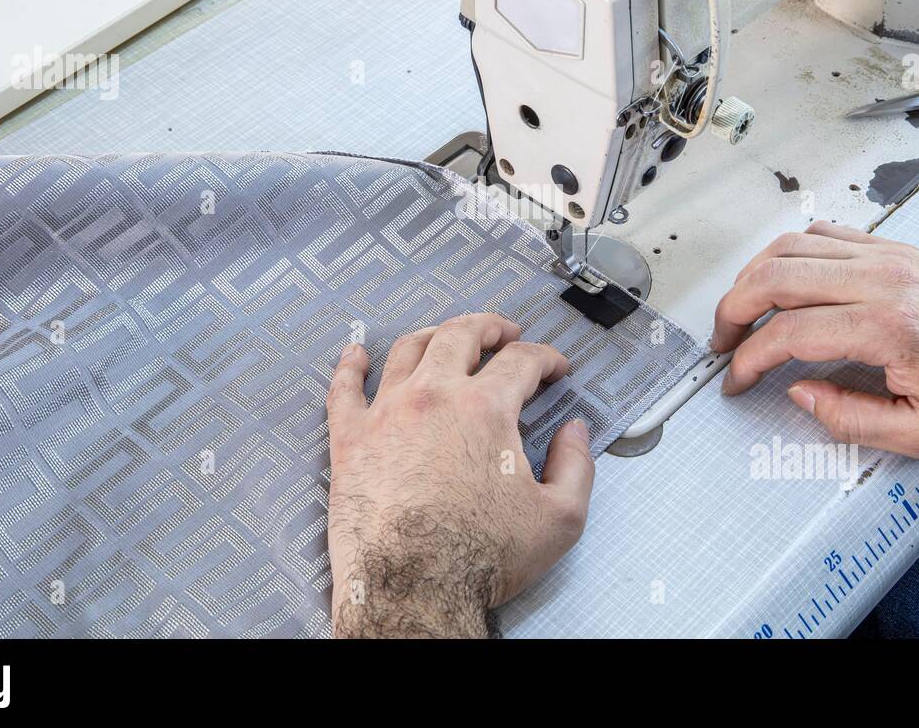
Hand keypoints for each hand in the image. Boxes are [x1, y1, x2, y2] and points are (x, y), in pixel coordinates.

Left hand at [325, 313, 594, 637]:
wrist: (413, 591)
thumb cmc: (478, 560)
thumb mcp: (559, 518)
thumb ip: (575, 466)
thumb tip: (574, 434)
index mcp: (485, 409)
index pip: (522, 362)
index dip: (546, 358)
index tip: (553, 367)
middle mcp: (433, 397)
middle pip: (461, 335)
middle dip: (490, 328)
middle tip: (503, 333)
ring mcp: (386, 413)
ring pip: (408, 349)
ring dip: (433, 334)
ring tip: (445, 335)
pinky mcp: (350, 440)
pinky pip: (343, 388)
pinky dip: (350, 364)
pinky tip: (355, 354)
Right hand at [711, 221, 918, 458]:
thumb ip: (850, 420)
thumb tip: (799, 393)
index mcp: (888, 327)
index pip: (789, 333)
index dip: (749, 360)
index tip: (736, 379)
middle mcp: (882, 279)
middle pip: (776, 276)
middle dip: (734, 310)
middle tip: (722, 340)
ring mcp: (885, 255)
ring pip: (791, 246)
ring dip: (753, 277)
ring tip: (740, 310)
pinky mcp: (891, 247)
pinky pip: (821, 234)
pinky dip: (787, 253)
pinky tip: (779, 280)